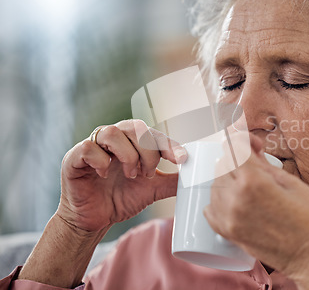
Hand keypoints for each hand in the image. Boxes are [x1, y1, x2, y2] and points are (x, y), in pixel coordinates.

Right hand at [57, 119, 185, 232]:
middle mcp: (113, 139)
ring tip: (131, 175)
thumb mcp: (152, 190)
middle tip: (149, 173)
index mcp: (131, 142)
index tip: (182, 159)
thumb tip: (196, 177)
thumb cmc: (120, 199)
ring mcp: (93, 146)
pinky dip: (101, 161)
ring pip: (112, 132)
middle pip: (134, 127)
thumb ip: (172, 181)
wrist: (94, 220)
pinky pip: (88, 147)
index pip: (152, 133)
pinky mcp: (74, 158)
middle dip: (147, 151)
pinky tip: (105, 175)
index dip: (168, 144)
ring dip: (127, 155)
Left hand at [204, 134, 308, 288]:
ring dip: (229, 179)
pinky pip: (211, 210)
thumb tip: (250, 151)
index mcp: (254, 182)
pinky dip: (219, 201)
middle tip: (256, 163)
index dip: (243, 140)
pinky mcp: (230, 234)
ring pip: (215, 186)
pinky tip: (236, 199)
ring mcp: (230, 219)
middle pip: (223, 166)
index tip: (253, 144)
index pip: (233, 149)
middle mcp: (236, 199)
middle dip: (237, 159)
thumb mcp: (292, 183)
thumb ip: (264, 165)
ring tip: (250, 183)